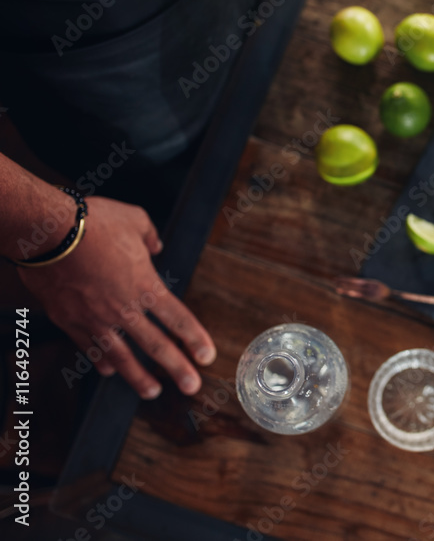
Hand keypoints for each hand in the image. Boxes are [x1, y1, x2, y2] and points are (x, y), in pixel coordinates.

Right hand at [17, 196, 215, 398]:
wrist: (48, 232)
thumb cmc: (94, 223)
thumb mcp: (134, 219)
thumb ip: (150, 236)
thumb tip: (156, 245)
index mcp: (145, 285)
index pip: (178, 319)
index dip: (195, 339)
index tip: (207, 356)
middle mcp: (123, 308)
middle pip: (156, 345)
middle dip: (177, 368)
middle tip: (191, 387)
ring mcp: (95, 318)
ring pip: (121, 355)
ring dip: (138, 376)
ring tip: (152, 392)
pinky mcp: (68, 320)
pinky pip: (88, 346)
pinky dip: (99, 360)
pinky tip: (107, 371)